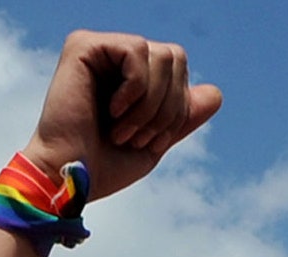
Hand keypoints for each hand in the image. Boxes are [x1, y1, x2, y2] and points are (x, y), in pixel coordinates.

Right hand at [22, 32, 221, 201]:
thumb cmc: (104, 167)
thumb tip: (215, 94)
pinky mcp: (83, 45)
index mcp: (130, 76)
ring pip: (161, 55)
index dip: (177, 108)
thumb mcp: (155, 142)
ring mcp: (99, 48)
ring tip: (122, 130)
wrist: (71, 180)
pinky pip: (137, 50)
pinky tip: (112, 111)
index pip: (180, 69)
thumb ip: (181, 117)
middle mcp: (115, 56)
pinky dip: (135, 90)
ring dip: (150, 104)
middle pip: (176, 57)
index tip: (152, 141)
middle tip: (136, 137)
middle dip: (167, 107)